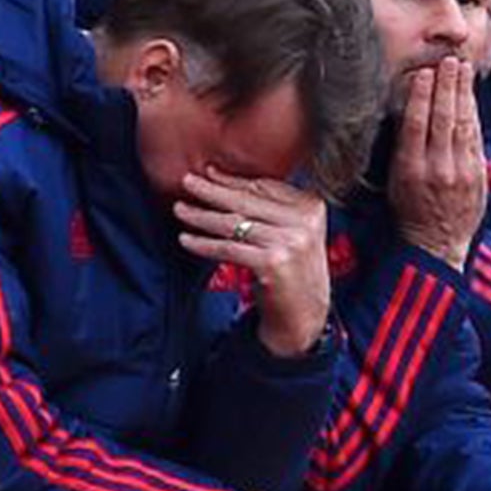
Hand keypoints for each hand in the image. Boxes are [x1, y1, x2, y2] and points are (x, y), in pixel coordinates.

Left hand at [175, 170, 331, 356]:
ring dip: (201, 216)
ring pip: (233, 223)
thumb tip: (220, 178)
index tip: (209, 173)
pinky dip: (204, 244)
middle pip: (247, 200)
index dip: (233, 180)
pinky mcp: (272, 263)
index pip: (264, 187)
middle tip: (187, 181)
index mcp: (311, 207)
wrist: (303, 316)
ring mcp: (290, 242)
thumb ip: (270, 208)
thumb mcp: (293, 233)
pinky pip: (228, 248)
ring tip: (180, 210)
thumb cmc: (292, 273)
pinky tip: (187, 240)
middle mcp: (304, 221)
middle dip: (212, 191)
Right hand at [389, 56, 485, 270]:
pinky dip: (473, 115)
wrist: (436, 244)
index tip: (424, 73)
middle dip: (446, 86)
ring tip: (462, 70)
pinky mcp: (477, 175)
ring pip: (462, 125)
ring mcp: (460, 172)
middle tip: (449, 62)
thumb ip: (404, 148)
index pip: (416, 123)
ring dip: (463, 94)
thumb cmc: (410, 211)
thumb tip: (408, 111)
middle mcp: (436, 169)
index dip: (421, 96)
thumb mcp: (396, 181)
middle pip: (442, 119)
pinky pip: (475, 138)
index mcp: (410, 170)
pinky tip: (470, 97)